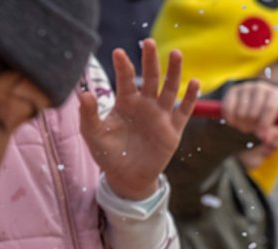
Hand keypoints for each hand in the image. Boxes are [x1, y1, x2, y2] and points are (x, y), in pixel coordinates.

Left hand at [79, 38, 198, 199]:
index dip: (123, 66)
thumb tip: (83, 93)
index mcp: (125, 102)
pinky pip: (184, 111)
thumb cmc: (108, 154)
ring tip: (176, 54)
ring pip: (169, 89)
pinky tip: (194, 82)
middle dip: (150, 60)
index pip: (126, 80)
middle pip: (151, 77)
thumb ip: (89, 114)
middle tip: (149, 42)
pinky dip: (190, 98)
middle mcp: (144, 104)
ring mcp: (160, 116)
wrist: (126, 177)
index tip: (119, 52)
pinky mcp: (173, 130)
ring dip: (174, 72)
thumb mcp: (93, 134)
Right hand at [221, 79, 277, 145]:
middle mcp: (261, 87)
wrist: (258, 106)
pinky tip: (235, 122)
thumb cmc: (271, 119)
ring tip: (246, 125)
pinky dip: (231, 120)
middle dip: (252, 127)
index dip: (265, 124)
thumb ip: (275, 133)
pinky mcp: (233, 90)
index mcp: (276, 95)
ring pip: (240, 113)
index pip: (269, 108)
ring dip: (242, 125)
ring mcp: (246, 87)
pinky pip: (228, 109)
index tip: (261, 137)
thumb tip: (266, 138)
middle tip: (253, 129)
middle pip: (253, 113)